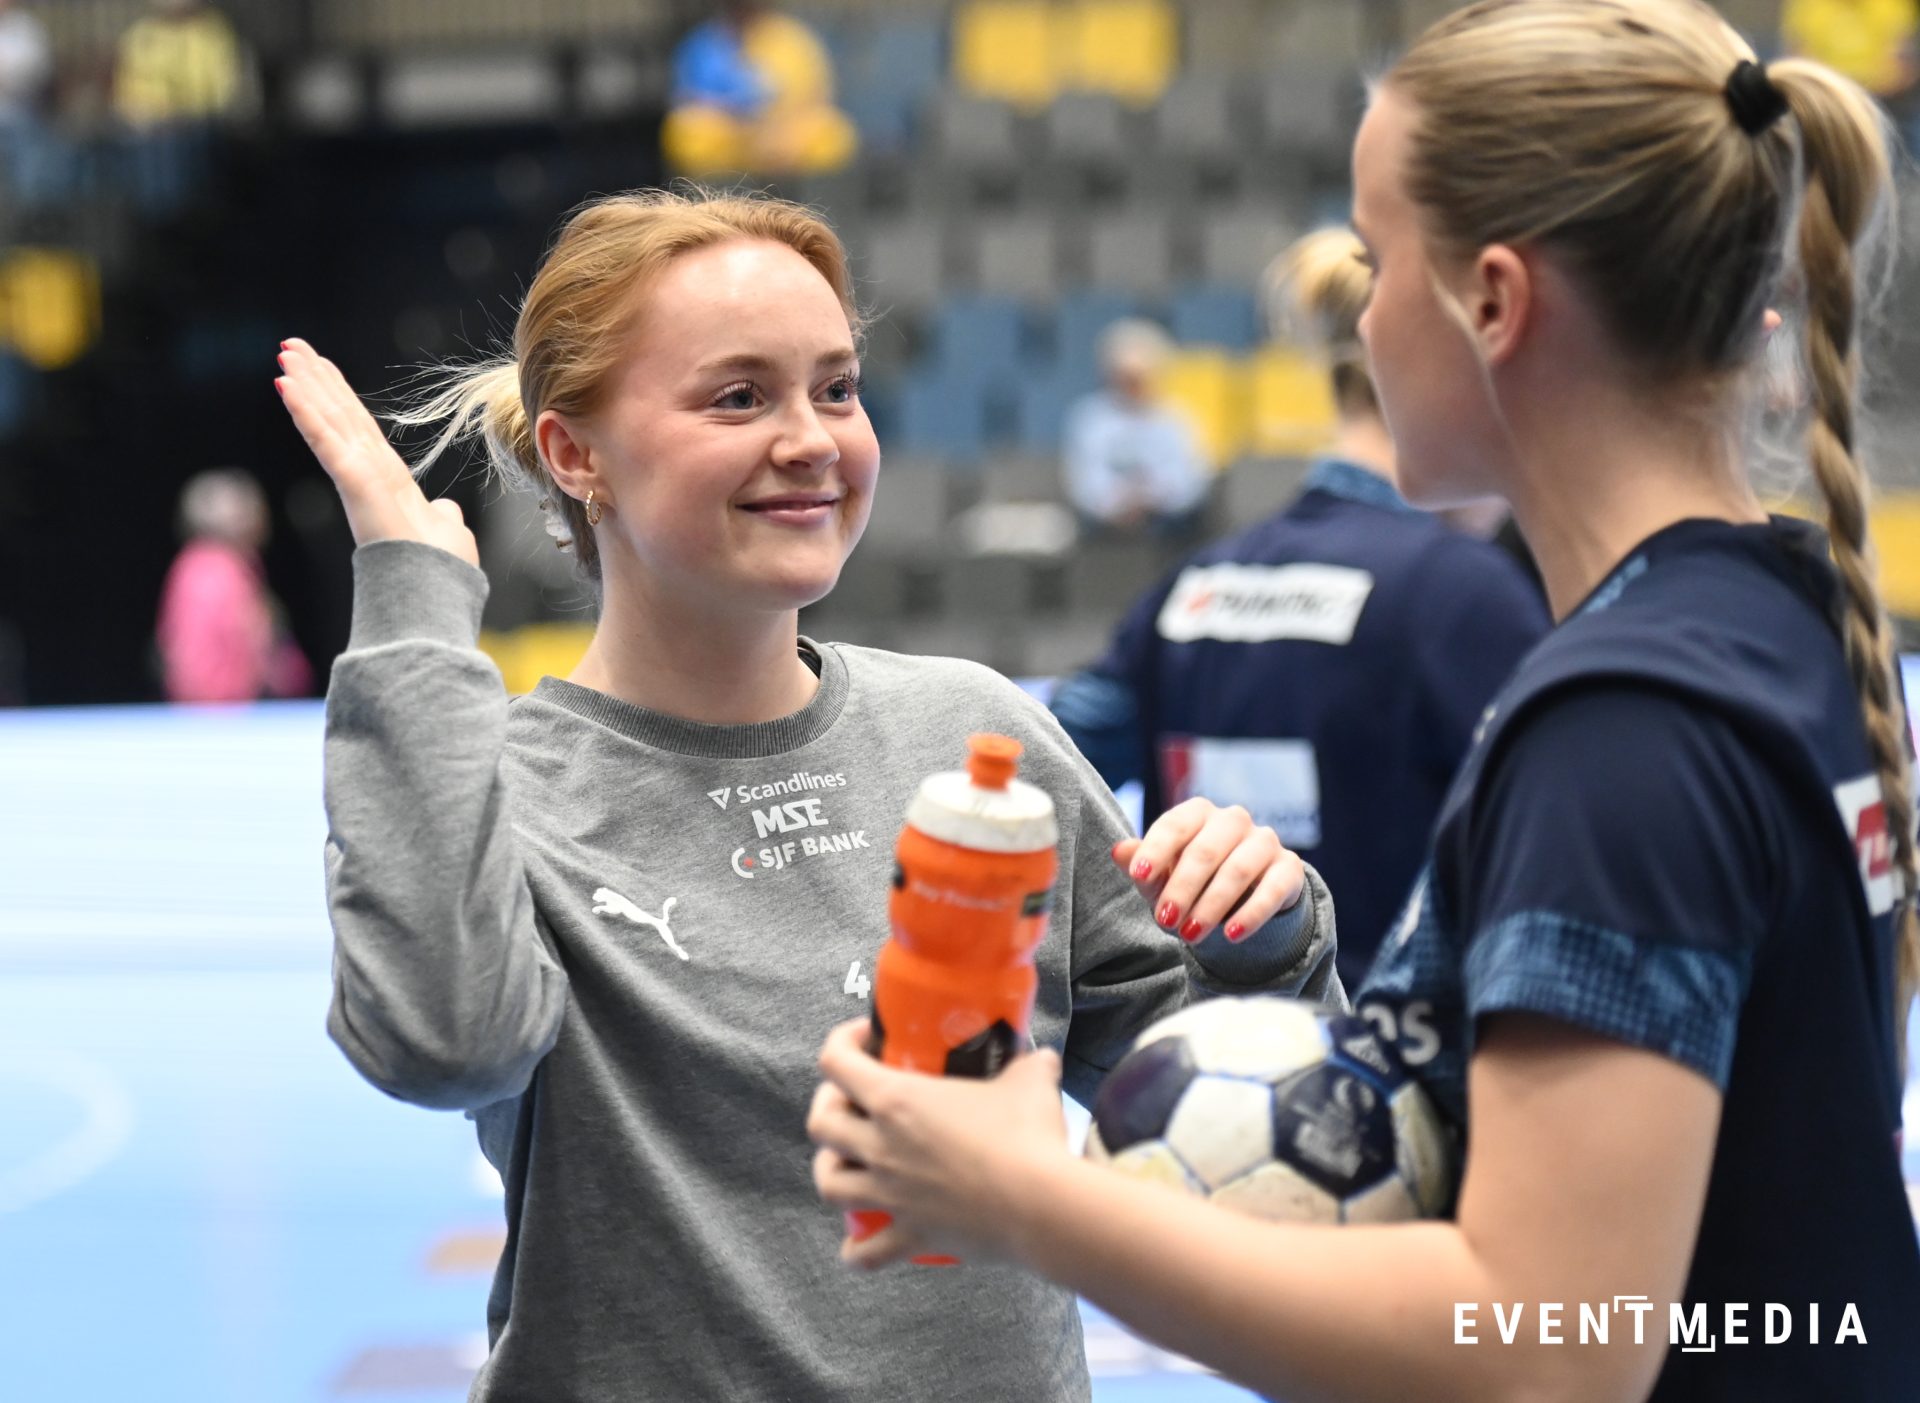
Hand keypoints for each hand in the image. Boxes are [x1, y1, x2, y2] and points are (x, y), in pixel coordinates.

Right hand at [276, 338, 478, 566]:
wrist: (437, 593)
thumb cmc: (441, 570)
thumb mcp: (446, 530)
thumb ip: (440, 516)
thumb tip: (445, 510)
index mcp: (388, 479)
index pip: (359, 427)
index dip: (339, 395)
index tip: (320, 365)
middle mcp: (368, 473)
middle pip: (338, 415)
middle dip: (315, 379)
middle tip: (290, 346)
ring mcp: (358, 477)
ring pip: (328, 421)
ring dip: (306, 385)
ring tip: (285, 353)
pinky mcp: (354, 483)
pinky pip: (326, 441)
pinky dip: (306, 413)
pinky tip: (286, 386)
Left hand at [809, 1019, 1069, 1269]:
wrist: (1039, 1206)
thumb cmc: (1028, 1137)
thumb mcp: (1030, 1082)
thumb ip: (1028, 1064)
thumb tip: (1040, 1058)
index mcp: (897, 1101)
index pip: (836, 1062)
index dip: (842, 1042)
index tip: (867, 1038)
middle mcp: (882, 1147)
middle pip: (820, 1124)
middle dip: (829, 1106)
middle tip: (853, 1100)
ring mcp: (890, 1194)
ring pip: (829, 1184)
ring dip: (831, 1169)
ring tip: (849, 1161)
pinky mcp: (910, 1234)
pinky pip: (865, 1252)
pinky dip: (857, 1249)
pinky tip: (859, 1242)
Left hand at [1111, 798, 1302, 945]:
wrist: (1245, 896)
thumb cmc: (1193, 880)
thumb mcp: (1163, 875)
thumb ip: (1143, 864)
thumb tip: (1118, 851)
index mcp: (1198, 813)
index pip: (1174, 824)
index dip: (1155, 849)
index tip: (1138, 876)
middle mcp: (1233, 820)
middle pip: (1205, 850)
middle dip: (1182, 888)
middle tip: (1165, 921)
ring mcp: (1264, 841)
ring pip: (1239, 869)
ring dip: (1212, 905)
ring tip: (1191, 935)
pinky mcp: (1289, 868)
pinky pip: (1274, 889)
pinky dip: (1251, 913)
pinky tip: (1231, 935)